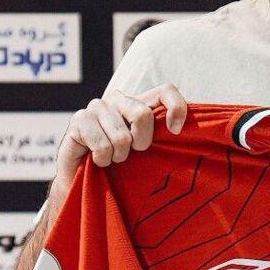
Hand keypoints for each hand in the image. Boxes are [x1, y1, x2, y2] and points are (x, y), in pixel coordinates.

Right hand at [55, 83, 186, 184]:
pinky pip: (103, 146)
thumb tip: (190, 135)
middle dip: (141, 143)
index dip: (176, 108)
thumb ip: (166, 138)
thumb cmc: (120, 165)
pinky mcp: (79, 119)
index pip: (165, 90)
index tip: (175, 132)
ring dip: (119, 156)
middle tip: (132, 152)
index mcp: (139, 102)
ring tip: (112, 157)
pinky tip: (97, 159)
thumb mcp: (148, 150)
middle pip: (143, 114)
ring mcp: (97, 106)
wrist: (83, 178)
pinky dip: (103, 160)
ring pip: (122, 136)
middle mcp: (118, 99)